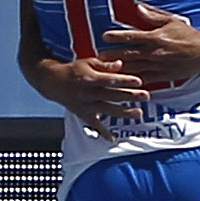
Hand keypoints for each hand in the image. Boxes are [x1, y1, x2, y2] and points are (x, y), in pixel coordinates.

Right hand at [27, 54, 148, 140]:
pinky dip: (102, 132)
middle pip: (112, 95)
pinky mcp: (83, 114)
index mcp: (89, 78)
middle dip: (130, 96)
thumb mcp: (88, 62)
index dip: (124, 80)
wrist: (53, 82)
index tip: (139, 81)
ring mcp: (86, 105)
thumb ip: (105, 64)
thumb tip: (121, 63)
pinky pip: (93, 124)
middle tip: (146, 96)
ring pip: (107, 110)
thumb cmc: (74, 70)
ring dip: (123, 113)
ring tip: (139, 113)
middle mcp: (88, 93)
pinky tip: (113, 138)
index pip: (110, 80)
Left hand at [102, 0, 199, 81]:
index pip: (132, 36)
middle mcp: (155, 52)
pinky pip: (145, 80)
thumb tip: (138, 8)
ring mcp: (158, 66)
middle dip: (112, 57)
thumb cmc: (189, 35)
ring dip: (119, 70)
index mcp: (156, 37)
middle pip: (129, 55)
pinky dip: (134, 82)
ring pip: (134, 69)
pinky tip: (123, 85)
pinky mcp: (163, 76)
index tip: (105, 36)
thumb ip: (153, 16)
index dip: (117, 36)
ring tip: (105, 73)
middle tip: (98, 59)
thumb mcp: (172, 21)